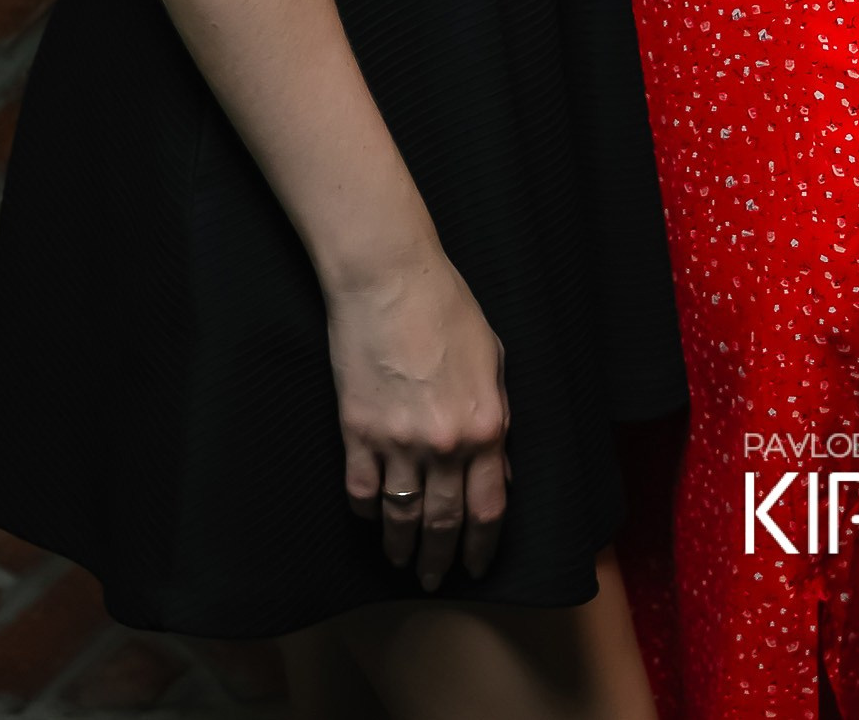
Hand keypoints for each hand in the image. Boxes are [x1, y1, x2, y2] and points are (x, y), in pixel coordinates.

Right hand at [327, 246, 510, 589]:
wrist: (389, 278)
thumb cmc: (446, 307)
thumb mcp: (493, 360)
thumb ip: (498, 417)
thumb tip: (501, 469)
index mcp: (485, 426)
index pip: (488, 508)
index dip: (482, 545)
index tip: (476, 566)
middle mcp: (445, 444)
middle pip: (444, 523)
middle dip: (441, 559)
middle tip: (435, 579)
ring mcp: (398, 441)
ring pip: (401, 516)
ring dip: (402, 547)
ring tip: (401, 562)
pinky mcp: (357, 431)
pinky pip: (361, 490)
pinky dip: (366, 511)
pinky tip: (369, 518)